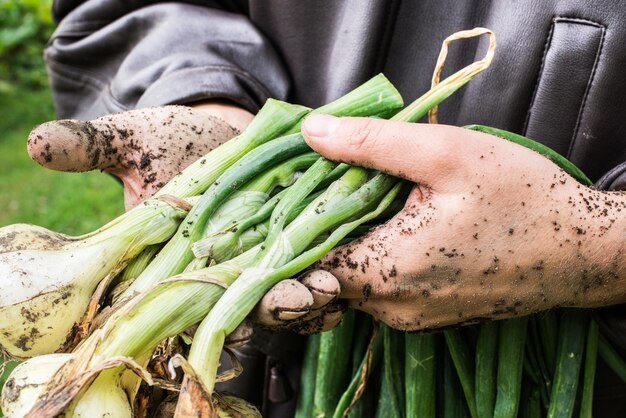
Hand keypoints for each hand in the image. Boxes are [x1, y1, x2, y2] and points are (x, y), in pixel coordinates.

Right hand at [25, 103, 342, 335]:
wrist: (220, 124)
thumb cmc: (173, 136)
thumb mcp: (134, 138)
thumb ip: (92, 145)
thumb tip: (38, 143)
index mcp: (175, 261)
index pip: (184, 300)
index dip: (202, 311)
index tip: (228, 315)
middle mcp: (217, 271)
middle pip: (242, 305)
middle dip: (270, 307)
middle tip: (297, 300)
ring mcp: (259, 261)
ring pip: (280, 294)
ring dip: (306, 299)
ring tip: (327, 289)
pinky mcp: (294, 244)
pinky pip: (310, 272)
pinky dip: (326, 279)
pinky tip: (344, 280)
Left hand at [256, 115, 625, 331]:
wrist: (580, 250)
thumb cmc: (520, 198)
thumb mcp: (445, 154)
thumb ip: (371, 144)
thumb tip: (310, 132)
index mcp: (385, 271)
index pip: (303, 263)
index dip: (291, 227)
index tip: (295, 195)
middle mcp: (391, 307)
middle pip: (328, 270)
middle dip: (325, 227)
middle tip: (342, 184)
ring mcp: (412, 317)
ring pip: (356, 279)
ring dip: (355, 241)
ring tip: (376, 200)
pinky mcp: (430, 316)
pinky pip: (385, 287)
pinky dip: (380, 258)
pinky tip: (402, 225)